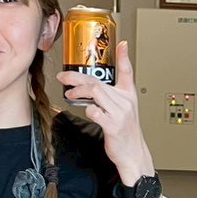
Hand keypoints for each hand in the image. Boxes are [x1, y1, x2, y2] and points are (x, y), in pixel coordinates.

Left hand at [57, 42, 154, 182]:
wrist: (133, 153)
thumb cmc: (125, 131)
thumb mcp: (124, 109)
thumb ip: (112, 95)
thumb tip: (95, 86)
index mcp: (128, 95)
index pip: (127, 72)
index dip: (124, 57)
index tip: (122, 44)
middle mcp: (125, 102)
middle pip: (98, 82)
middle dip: (77, 77)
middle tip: (63, 77)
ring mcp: (120, 114)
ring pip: (95, 92)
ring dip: (78, 92)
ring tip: (69, 94)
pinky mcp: (113, 126)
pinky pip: (96, 112)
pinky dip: (87, 110)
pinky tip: (86, 111)